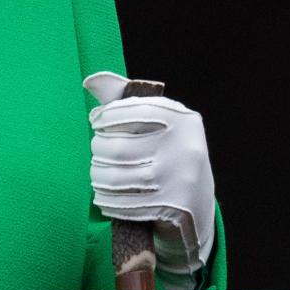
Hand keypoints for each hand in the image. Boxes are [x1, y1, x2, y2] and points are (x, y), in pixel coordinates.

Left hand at [83, 71, 215, 274]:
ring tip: (96, 172)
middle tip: (96, 150)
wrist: (199, 201)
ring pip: (117, 178)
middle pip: (119, 148)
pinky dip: (107, 200)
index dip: (106, 116)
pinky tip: (103, 196)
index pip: (131, 111)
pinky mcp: (173, 208)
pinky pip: (125, 204)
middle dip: (98, 149)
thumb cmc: (168, 152)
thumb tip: (90, 81)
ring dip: (98, 176)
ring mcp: (179, 180)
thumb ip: (124, 99)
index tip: (95, 121)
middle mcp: (185, 147)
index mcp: (182, 120)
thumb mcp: (157, 122)